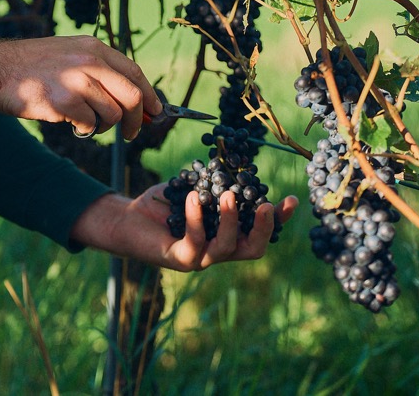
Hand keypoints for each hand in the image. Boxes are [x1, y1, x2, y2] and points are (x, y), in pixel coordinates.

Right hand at [0, 36, 161, 140]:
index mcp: (93, 47)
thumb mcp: (67, 52)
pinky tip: (69, 123)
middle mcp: (89, 61)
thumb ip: (97, 68)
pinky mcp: (63, 102)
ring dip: (102, 126)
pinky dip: (84, 130)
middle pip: (132, 96)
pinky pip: (88, 124)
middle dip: (136, 119)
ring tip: (85, 123)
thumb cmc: (30, 66)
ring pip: (111, 114)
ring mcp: (76, 81)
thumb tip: (131, 96)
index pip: (134, 72)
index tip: (154, 111)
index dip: (149, 95)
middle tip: (131, 133)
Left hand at [69, 185, 299, 271]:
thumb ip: (214, 181)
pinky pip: (194, 241)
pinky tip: (193, 197)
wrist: (127, 220)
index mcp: (227, 234)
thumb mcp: (194, 187)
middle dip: (265, 229)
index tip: (292, 200)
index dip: (279, 220)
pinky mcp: (179, 259)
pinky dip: (196, 218)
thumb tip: (234, 159)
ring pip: (226, 247)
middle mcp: (218, 250)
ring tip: (228, 195)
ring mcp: (200, 258)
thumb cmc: (163, 204)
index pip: (261, 231)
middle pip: (253, 249)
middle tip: (267, 205)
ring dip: (231, 220)